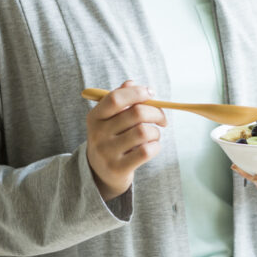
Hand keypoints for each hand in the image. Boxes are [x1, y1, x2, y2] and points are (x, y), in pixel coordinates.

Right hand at [85, 80, 166, 200]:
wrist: (100, 173)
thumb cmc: (111, 139)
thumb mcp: (109, 119)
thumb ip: (119, 99)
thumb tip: (131, 82)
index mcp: (95, 117)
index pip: (116, 98)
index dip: (137, 92)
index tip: (151, 93)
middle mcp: (98, 134)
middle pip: (136, 113)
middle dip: (156, 112)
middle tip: (162, 119)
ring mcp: (107, 152)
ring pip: (143, 132)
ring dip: (155, 132)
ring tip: (154, 135)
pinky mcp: (118, 168)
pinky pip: (146, 151)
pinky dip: (155, 146)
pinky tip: (153, 147)